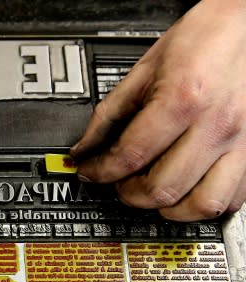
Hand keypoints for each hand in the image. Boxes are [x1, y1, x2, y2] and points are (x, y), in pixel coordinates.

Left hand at [71, 0, 245, 220]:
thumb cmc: (204, 38)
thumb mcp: (145, 68)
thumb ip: (110, 112)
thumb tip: (84, 147)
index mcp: (183, 100)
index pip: (130, 156)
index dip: (100, 171)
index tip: (90, 172)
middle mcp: (216, 125)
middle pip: (163, 189)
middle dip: (129, 194)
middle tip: (120, 185)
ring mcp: (241, 141)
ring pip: (202, 204)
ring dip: (169, 208)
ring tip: (154, 192)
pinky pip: (233, 198)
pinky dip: (205, 203)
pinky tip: (189, 188)